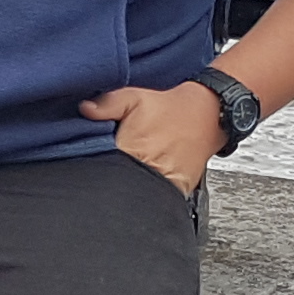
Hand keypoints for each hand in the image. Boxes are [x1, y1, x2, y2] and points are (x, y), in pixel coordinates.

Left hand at [83, 80, 219, 196]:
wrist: (209, 114)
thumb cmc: (170, 107)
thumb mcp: (135, 97)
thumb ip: (107, 104)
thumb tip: (85, 110)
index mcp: (131, 150)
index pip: (100, 169)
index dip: (93, 166)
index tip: (91, 160)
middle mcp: (147, 171)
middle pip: (117, 185)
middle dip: (110, 177)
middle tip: (113, 164)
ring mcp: (163, 184)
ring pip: (137, 194)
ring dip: (130, 186)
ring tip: (132, 171)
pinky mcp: (177, 191)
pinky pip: (157, 197)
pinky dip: (149, 191)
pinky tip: (147, 176)